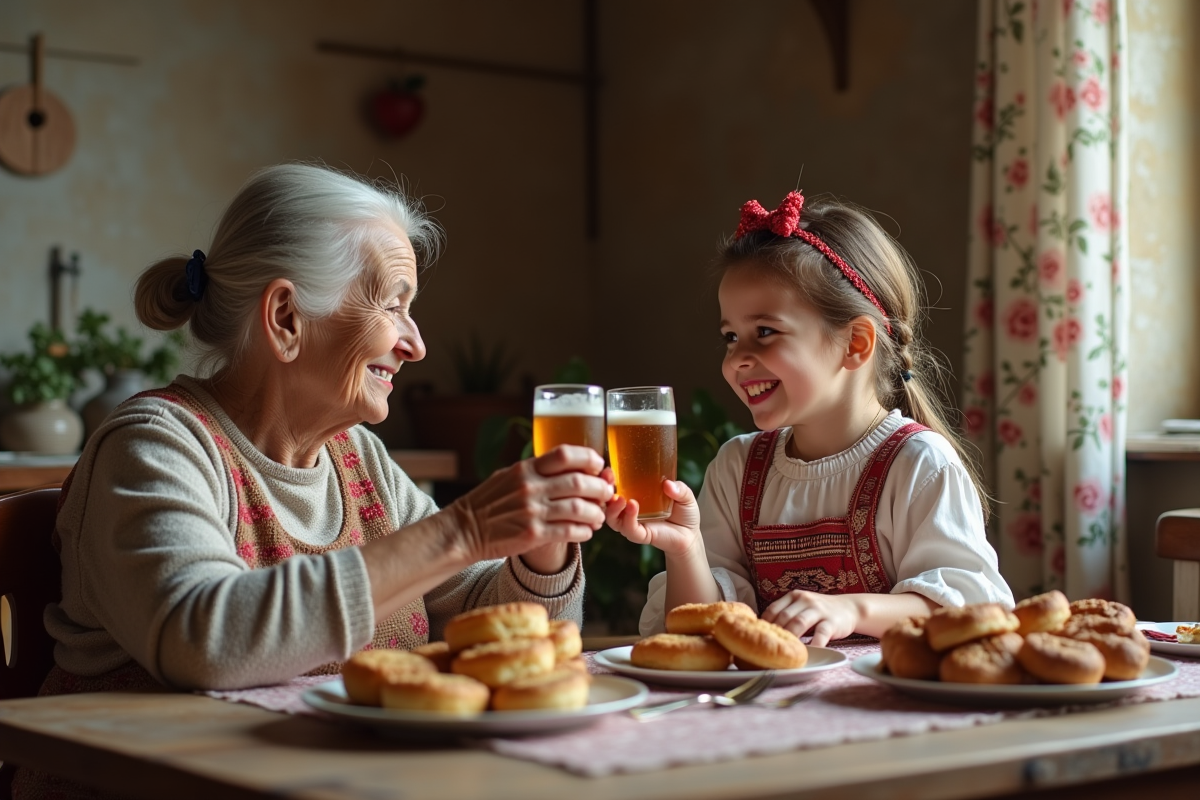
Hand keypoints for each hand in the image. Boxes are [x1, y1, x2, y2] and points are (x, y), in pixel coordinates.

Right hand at [450, 445, 612, 563]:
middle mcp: (530, 487)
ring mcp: (532, 512)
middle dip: (600, 488)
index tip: (598, 465)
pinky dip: (584, 531)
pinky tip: (586, 532)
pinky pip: (569, 531)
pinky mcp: (533, 535)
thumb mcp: (507, 476)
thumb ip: (534, 470)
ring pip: (579, 508)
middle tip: (607, 493)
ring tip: (598, 516)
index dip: (588, 458)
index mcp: (525, 469)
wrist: (463, 531)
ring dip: (595, 513)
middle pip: (579, 482)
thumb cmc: (486, 503)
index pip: (565, 454)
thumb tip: (566, 464)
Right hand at [605, 480, 700, 557]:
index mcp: (636, 496)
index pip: (617, 486)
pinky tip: (633, 507)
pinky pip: (629, 528)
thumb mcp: (685, 495)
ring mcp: (633, 523)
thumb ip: (679, 488)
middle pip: (608, 502)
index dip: (608, 479)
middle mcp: (630, 510)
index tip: (608, 470)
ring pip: (612, 518)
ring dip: (613, 508)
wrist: (690, 535)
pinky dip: (628, 518)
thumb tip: (667, 484)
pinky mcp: (640, 535)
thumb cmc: (683, 513)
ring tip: (620, 498)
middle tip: (608, 480)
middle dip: (603, 492)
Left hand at [761, 590, 860, 646]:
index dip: (764, 624)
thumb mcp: (801, 606)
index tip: (760, 638)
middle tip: (770, 648)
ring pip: (799, 623)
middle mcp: (805, 600)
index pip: (773, 609)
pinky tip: (808, 653)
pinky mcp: (832, 622)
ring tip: (784, 652)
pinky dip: (813, 644)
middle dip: (776, 633)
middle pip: (784, 617)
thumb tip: (764, 632)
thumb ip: (786, 614)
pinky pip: (821, 633)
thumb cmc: (819, 611)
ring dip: (791, 638)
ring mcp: (819, 610)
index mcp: (793, 596)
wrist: (849, 608)